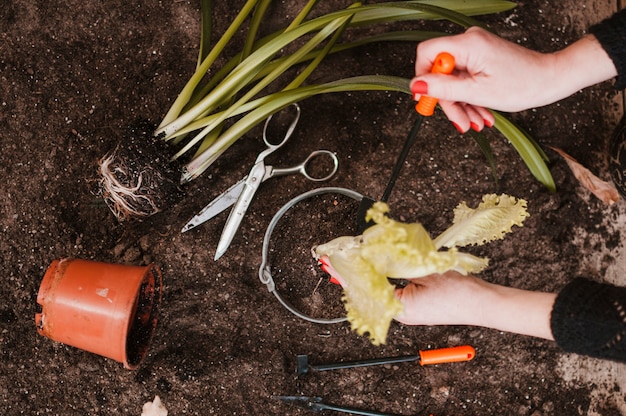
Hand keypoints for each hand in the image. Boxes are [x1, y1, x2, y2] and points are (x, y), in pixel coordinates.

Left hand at [320, 257, 556, 339]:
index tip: (333, 263)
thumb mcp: (426, 272)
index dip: (349, 274)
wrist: (483, 303)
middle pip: (369, 292)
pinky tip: (376, 266)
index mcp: (399, 309)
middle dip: (355, 274)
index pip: (366, 290)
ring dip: (368, 276)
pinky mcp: (415, 305)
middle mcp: (400, 313)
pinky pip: (392, 292)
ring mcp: (407, 311)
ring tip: (352, 259)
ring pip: (379, 291)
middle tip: (336, 258)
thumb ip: (400, 265)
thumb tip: (377, 255)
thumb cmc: (459, 293)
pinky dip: (383, 278)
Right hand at [411, 26, 616, 131]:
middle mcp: (469, 42)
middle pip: (440, 72)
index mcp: (468, 44)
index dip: (422, 78)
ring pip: (453, 80)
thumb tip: (415, 86)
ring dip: (461, 104)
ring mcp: (476, 50)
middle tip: (458, 122)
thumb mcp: (477, 92)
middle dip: (449, 101)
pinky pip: (465, 79)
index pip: (427, 53)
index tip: (427, 99)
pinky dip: (470, 98)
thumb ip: (443, 89)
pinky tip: (480, 114)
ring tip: (475, 123)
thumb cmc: (522, 84)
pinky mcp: (481, 58)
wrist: (551, 80)